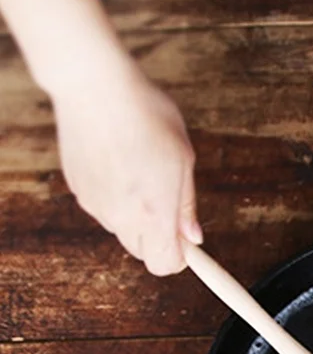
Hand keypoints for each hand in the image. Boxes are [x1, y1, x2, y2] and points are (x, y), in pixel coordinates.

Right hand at [51, 56, 201, 275]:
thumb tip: (193, 237)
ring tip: (141, 173)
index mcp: (154, 213)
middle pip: (143, 252)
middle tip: (168, 201)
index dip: (179, 257)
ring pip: (122, 230)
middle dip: (159, 237)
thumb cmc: (147, 117)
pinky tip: (119, 165)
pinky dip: (114, 198)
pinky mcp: (78, 189)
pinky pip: (102, 208)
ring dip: (136, 216)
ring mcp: (96, 205)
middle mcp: (121, 217)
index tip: (186, 243)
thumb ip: (186, 205)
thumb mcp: (183, 159)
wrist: (96, 88)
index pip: (164, 265)